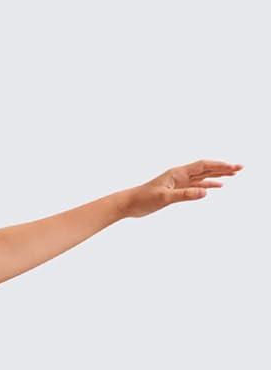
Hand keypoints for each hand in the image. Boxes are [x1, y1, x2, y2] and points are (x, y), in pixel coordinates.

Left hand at [123, 160, 243, 217]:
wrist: (128, 203)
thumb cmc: (143, 199)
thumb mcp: (164, 198)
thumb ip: (185, 195)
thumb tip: (206, 193)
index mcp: (178, 173)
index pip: (203, 166)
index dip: (219, 165)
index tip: (233, 167)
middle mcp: (180, 175)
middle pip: (206, 169)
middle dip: (223, 168)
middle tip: (241, 168)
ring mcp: (179, 183)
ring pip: (203, 177)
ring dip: (218, 175)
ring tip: (234, 174)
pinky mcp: (176, 191)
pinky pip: (196, 186)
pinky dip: (207, 185)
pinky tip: (216, 187)